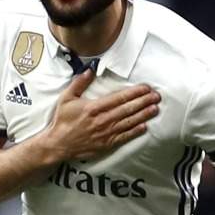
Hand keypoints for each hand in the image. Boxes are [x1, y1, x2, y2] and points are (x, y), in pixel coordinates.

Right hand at [40, 69, 159, 160]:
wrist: (58, 144)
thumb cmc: (62, 121)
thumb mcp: (67, 98)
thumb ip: (79, 83)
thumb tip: (90, 70)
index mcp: (93, 107)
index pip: (119, 98)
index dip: (134, 92)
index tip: (145, 88)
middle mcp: (102, 120)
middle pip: (127, 109)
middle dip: (143, 102)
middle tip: (156, 96)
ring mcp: (105, 133)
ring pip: (128, 122)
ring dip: (143, 115)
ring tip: (155, 109)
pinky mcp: (106, 144)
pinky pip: (124, 137)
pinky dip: (135, 132)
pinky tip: (144, 126)